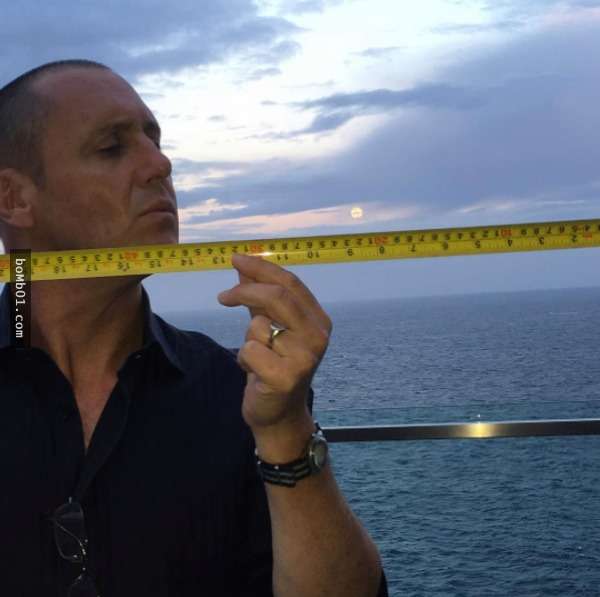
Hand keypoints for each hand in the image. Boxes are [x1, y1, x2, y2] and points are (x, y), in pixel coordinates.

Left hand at [217, 253, 331, 433]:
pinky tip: (255, 373)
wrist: (280, 415)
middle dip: (245, 292)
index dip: (261, 268)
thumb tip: (243, 267)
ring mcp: (305, 357)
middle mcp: (317, 336)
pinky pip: (249, 350)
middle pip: (278, 297)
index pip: (290, 283)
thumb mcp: (269, 328)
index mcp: (318, 320)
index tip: (236, 259)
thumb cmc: (274, 367)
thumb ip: (260, 299)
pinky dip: (244, 359)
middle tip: (223, 296)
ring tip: (256, 357)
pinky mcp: (286, 378)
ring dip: (247, 339)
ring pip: (258, 326)